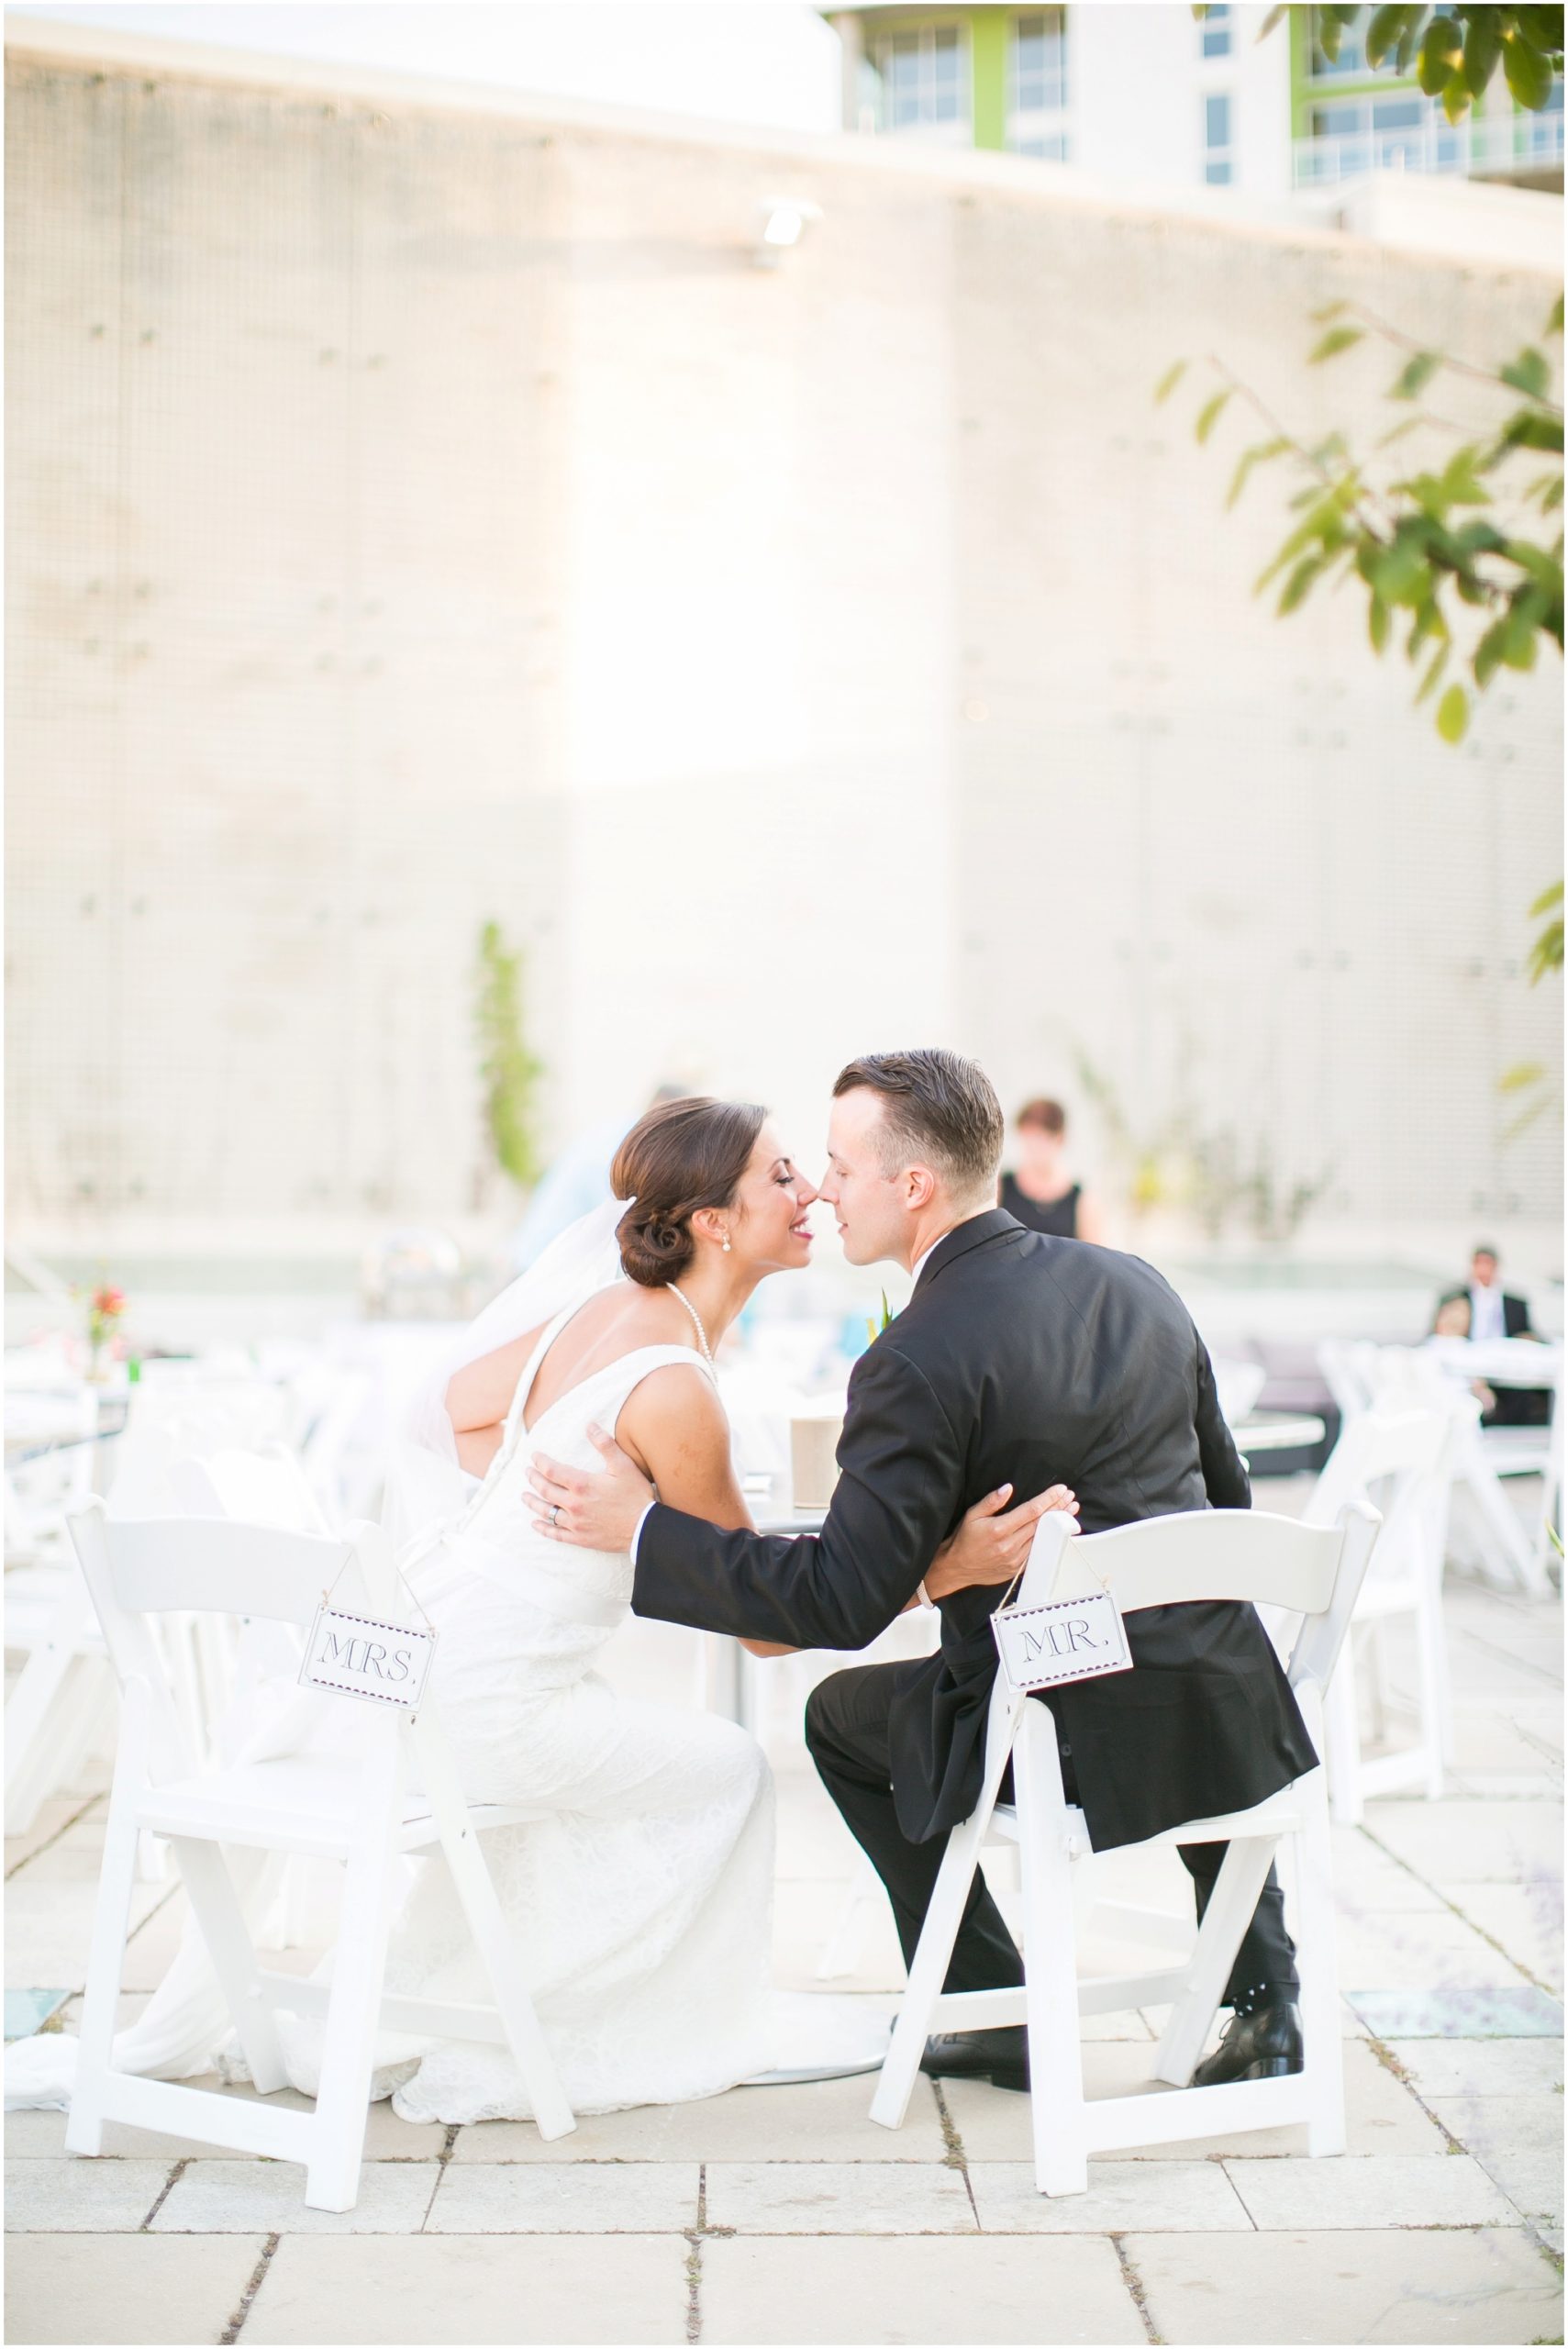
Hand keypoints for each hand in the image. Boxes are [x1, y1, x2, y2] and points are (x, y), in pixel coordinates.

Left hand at [526, 1425, 655, 1551]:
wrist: (644, 1528)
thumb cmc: (635, 1495)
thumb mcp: (623, 1466)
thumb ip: (605, 1444)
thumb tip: (589, 1426)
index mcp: (582, 1484)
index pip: (552, 1470)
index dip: (541, 1462)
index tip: (534, 1456)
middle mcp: (574, 1504)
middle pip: (545, 1490)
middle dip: (533, 1479)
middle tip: (527, 1472)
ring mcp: (575, 1523)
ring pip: (546, 1512)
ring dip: (533, 1503)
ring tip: (524, 1496)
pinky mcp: (580, 1538)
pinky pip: (556, 1533)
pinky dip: (543, 1528)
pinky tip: (536, 1524)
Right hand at [923, 1481, 1078, 1600]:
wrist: (957, 1568)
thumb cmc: (964, 1539)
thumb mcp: (972, 1515)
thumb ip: (991, 1501)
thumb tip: (1008, 1488)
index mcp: (999, 1529)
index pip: (1031, 1510)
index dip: (1048, 1498)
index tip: (1061, 1489)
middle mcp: (1009, 1545)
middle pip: (1041, 1523)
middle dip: (1058, 1508)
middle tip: (1071, 1497)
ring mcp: (1015, 1559)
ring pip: (1043, 1537)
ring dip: (1058, 1523)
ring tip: (1070, 1510)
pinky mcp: (1017, 1569)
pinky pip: (1037, 1551)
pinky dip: (1049, 1539)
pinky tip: (1057, 1530)